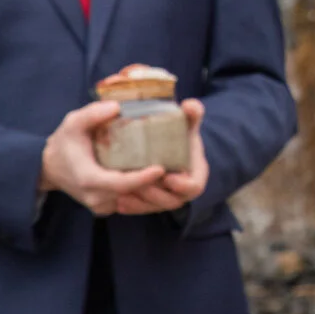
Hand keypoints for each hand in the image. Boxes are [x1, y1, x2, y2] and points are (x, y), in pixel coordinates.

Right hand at [39, 101, 167, 215]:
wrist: (49, 167)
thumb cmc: (64, 142)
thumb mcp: (73, 123)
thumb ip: (92, 114)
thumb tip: (117, 106)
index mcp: (88, 179)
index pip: (120, 184)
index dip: (142, 178)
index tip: (161, 168)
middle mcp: (95, 197)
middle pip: (131, 194)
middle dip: (154, 183)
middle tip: (176, 166)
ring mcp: (100, 205)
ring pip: (132, 199)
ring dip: (150, 188)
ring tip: (172, 170)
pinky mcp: (104, 206)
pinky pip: (128, 200)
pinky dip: (142, 189)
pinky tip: (156, 174)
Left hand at [114, 99, 209, 215]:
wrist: (167, 143)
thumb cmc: (180, 133)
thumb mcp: (187, 123)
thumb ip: (192, 114)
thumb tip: (189, 105)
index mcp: (195, 172)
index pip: (195, 186)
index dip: (183, 185)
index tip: (166, 176)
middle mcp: (182, 189)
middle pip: (172, 201)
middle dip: (155, 196)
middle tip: (138, 185)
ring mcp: (167, 197)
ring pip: (155, 207)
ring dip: (140, 203)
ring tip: (122, 194)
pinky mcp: (151, 201)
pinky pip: (142, 209)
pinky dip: (132, 206)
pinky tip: (119, 201)